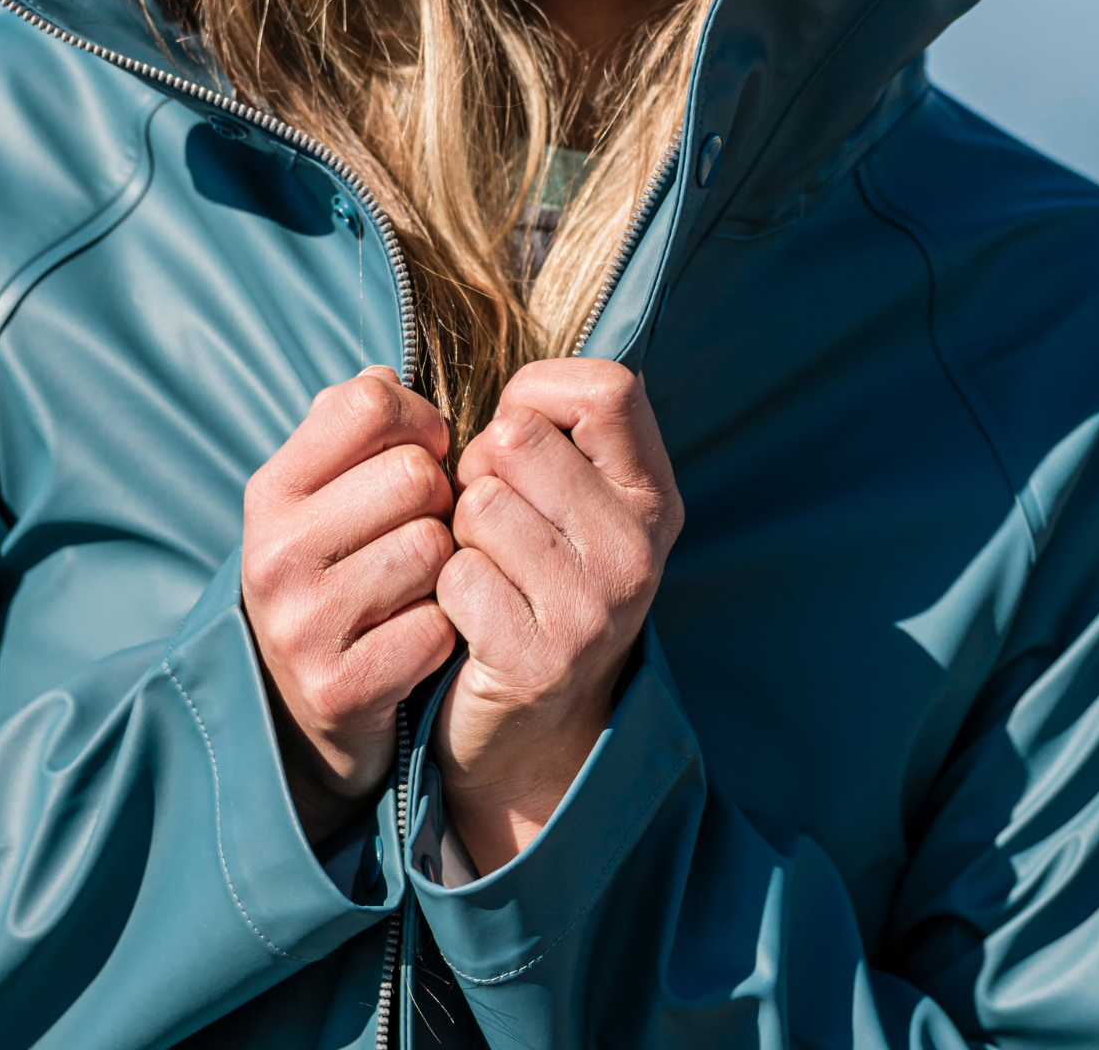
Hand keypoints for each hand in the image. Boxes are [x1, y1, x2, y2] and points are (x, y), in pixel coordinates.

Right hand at [242, 367, 457, 844]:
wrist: (299, 710)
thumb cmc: (333, 572)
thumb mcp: (321, 494)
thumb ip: (351, 426)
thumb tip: (385, 374)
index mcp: (271, 490)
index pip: (368, 402)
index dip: (418, 419)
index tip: (425, 452)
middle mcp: (274, 551)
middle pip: (416, 475)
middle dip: (441, 499)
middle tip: (427, 528)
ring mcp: (300, 624)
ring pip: (434, 549)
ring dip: (446, 566)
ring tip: (422, 582)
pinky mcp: (337, 688)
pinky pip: (437, 626)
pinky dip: (444, 630)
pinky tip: (417, 635)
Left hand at [431, 358, 682, 874]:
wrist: (526, 733)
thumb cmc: (527, 581)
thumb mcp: (568, 501)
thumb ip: (551, 429)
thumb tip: (480, 365)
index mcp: (652, 497)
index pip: (607, 388)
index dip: (537, 395)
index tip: (519, 439)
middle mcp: (639, 549)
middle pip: (516, 437)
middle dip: (478, 469)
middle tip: (492, 524)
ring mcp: (595, 609)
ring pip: (479, 503)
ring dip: (459, 534)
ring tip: (485, 572)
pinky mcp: (540, 660)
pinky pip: (457, 573)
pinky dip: (446, 591)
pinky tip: (471, 620)